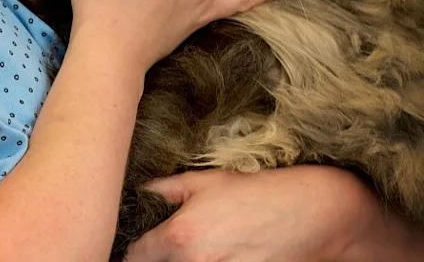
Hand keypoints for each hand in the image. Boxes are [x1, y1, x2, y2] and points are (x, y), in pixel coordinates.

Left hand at [124, 166, 368, 261]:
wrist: (306, 213)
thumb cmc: (253, 191)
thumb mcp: (205, 181)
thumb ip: (167, 188)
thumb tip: (143, 190)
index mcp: (179, 236)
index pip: (137, 256)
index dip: (130, 253)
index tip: (129, 251)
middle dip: (156, 260)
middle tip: (159, 250)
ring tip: (195, 249)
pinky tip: (211, 255)